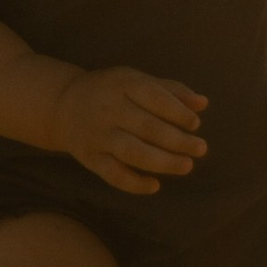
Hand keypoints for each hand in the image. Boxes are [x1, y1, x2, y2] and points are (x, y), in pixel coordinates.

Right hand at [46, 65, 205, 195]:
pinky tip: (155, 186)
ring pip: (132, 152)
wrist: (63, 105)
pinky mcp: (90, 158)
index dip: (177, 112)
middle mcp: (110, 109)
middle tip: (201, 149)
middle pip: (147, 127)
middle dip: (177, 140)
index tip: (196, 124)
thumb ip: (171, 91)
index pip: (155, 98)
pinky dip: (134, 184)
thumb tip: (203, 104)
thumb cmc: (111, 91)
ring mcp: (99, 135)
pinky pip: (113, 174)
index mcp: (124, 84)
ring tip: (187, 166)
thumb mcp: (137, 81)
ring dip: (162, 162)